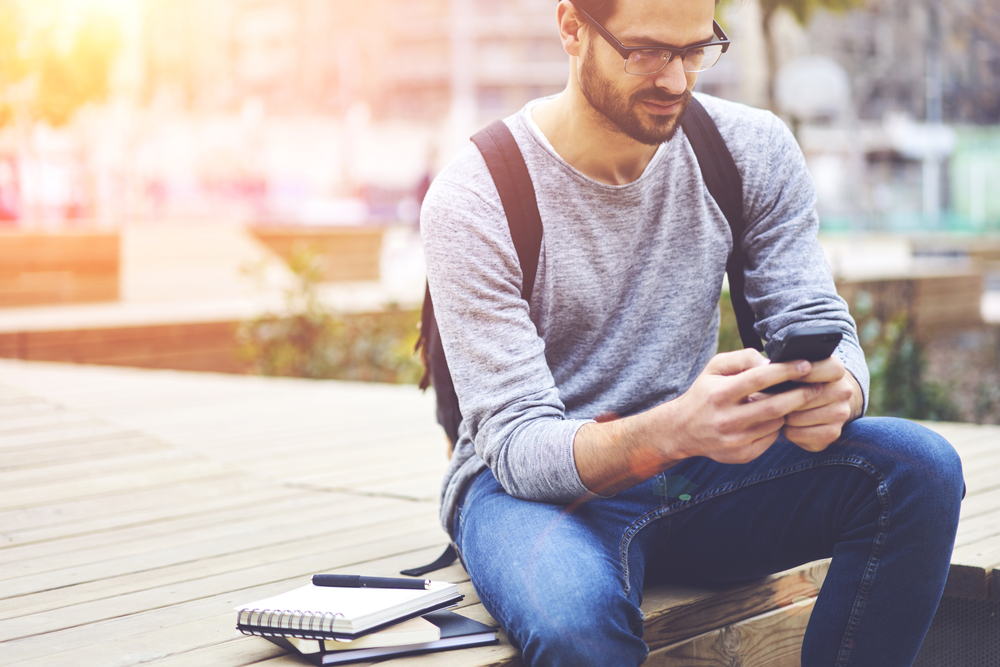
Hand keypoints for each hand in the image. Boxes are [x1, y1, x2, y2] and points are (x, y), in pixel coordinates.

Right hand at [669, 349, 823, 464]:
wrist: (682, 430)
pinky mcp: (741, 454)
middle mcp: (726, 419)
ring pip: (775, 423)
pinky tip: (772, 419)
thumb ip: (742, 358)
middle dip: (800, 395)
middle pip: (774, 406)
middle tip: (817, 387)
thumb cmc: (704, 392)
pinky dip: (776, 427)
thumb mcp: (714, 368)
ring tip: (792, 401)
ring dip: (787, 411)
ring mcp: (734, 440)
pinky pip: (770, 438)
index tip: (806, 365)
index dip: (786, 371)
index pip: (759, 378)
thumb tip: (771, 362)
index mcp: (719, 394)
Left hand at [780, 357, 861, 451]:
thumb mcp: (797, 370)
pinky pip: (802, 434)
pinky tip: (788, 425)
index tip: (790, 377)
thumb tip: (767, 370)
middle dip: (785, 399)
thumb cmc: (800, 384)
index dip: (809, 373)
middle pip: (808, 396)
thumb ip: (788, 367)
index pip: (830, 369)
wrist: (822, 404)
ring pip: (801, 417)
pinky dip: (790, 431)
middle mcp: (843, 391)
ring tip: (780, 412)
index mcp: (836, 370)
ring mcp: (840, 413)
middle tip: (773, 399)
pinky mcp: (833, 433)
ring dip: (785, 417)